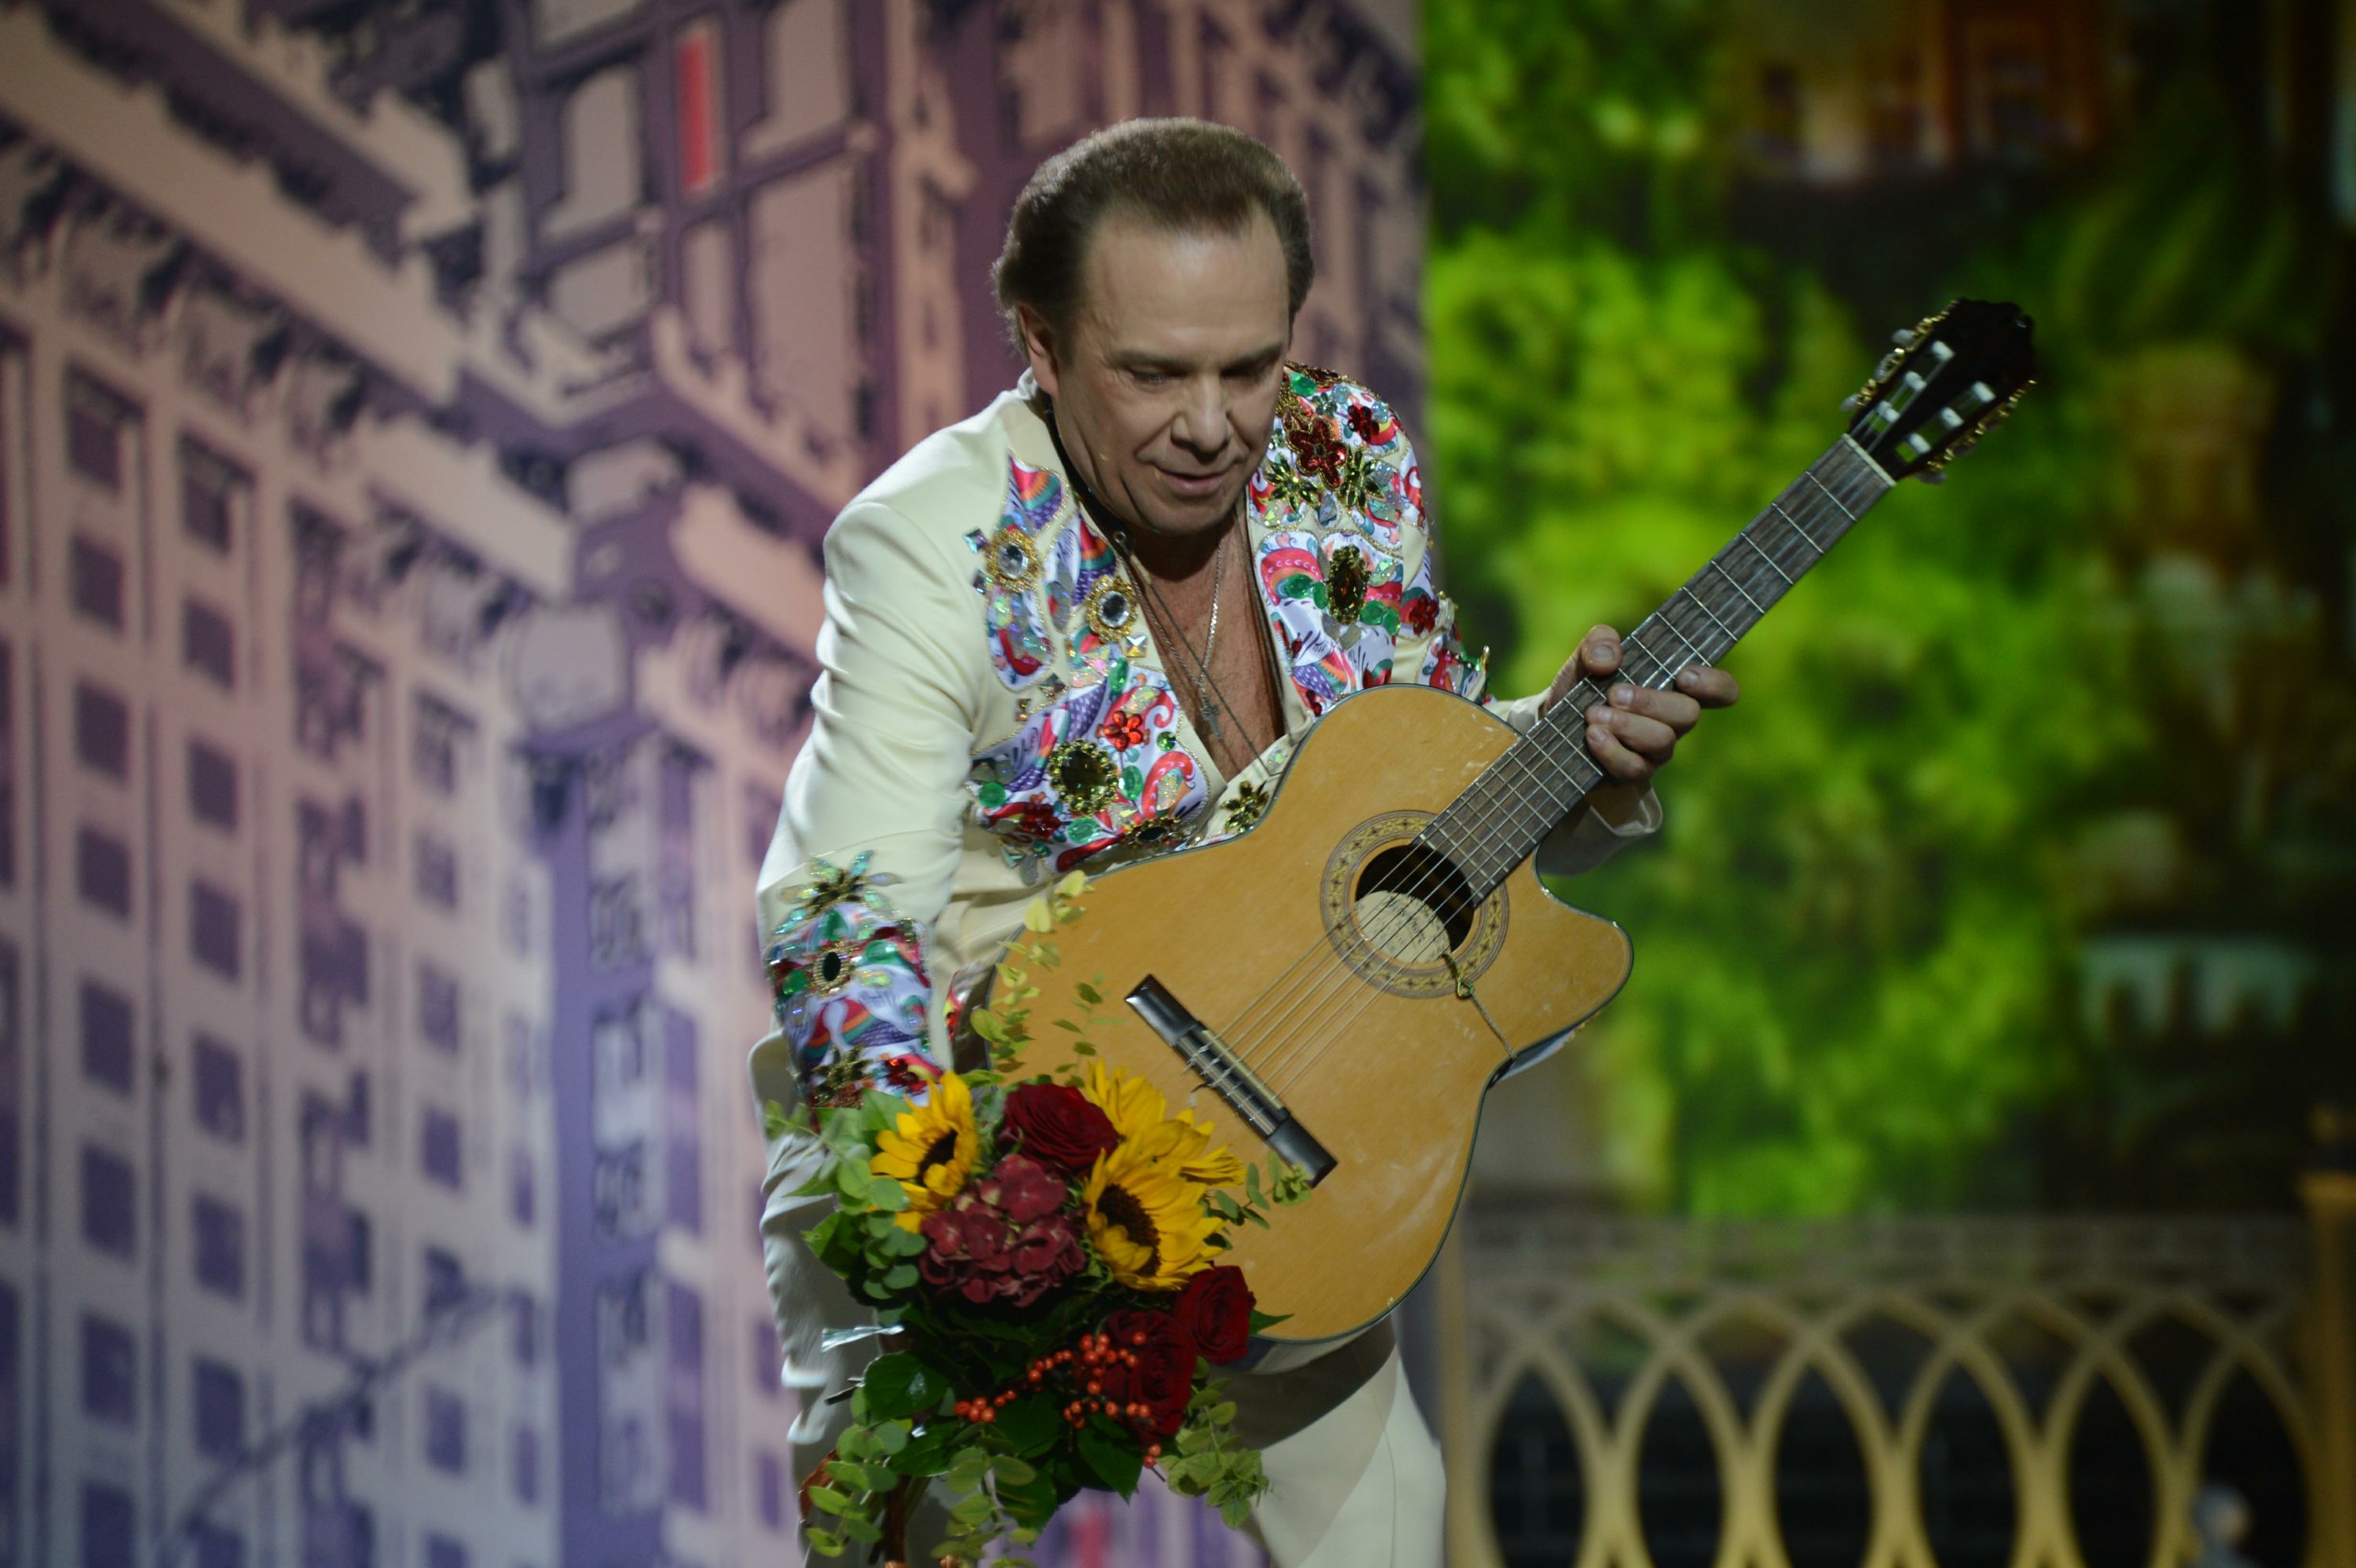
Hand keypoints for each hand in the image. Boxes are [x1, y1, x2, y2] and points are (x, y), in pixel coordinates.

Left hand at [1542, 624, 1739, 785]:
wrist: (1555, 722)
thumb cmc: (1585, 684)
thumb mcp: (1587, 657)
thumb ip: (1599, 643)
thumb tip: (1610, 658)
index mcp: (1674, 688)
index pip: (1721, 690)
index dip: (1714, 685)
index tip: (1683, 675)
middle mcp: (1672, 721)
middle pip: (1689, 714)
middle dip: (1651, 702)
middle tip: (1614, 694)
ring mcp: (1655, 751)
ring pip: (1663, 741)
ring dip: (1627, 725)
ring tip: (1593, 715)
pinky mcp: (1632, 773)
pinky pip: (1635, 768)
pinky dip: (1612, 751)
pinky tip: (1593, 736)